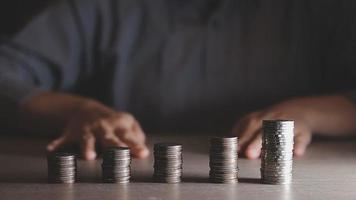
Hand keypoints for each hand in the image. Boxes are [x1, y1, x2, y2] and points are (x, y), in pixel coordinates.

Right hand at [46, 100, 148, 159]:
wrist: (85, 109)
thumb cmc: (111, 121)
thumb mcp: (127, 122)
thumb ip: (136, 134)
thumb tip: (142, 148)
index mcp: (120, 125)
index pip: (129, 137)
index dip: (136, 145)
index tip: (142, 153)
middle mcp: (104, 127)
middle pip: (110, 138)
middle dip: (116, 146)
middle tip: (121, 153)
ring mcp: (87, 130)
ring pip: (87, 139)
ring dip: (87, 147)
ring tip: (89, 156)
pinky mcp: (71, 133)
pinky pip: (63, 139)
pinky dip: (57, 144)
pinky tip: (52, 149)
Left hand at [231, 95, 355, 158]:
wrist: (299, 109)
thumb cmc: (269, 121)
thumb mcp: (253, 123)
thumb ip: (241, 134)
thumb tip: (228, 147)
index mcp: (257, 118)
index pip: (246, 127)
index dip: (240, 139)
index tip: (233, 150)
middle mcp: (271, 120)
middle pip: (262, 131)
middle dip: (254, 142)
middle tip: (248, 154)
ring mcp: (288, 124)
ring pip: (281, 134)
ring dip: (275, 144)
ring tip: (268, 155)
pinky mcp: (303, 131)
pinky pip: (301, 138)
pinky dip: (299, 145)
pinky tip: (296, 153)